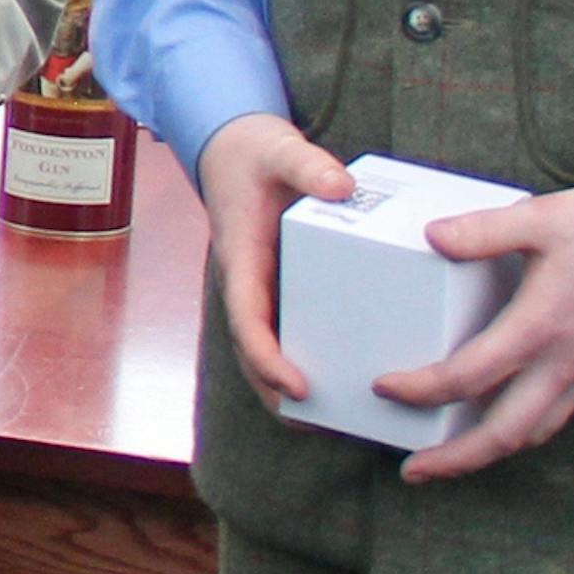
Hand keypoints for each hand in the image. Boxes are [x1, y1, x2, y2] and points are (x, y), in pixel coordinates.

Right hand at [196, 112, 353, 410]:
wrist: (231, 147)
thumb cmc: (253, 152)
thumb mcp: (279, 148)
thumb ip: (307, 165)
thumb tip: (342, 186)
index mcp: (241, 259)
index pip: (247, 321)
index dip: (268, 359)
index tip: (298, 386)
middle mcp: (247, 284)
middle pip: (253, 353)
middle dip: (277, 394)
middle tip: (318, 426)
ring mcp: (260, 289)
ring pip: (266, 349)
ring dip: (287, 388)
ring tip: (332, 421)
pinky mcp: (276, 286)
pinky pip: (284, 330)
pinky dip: (302, 359)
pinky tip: (340, 378)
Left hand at [378, 184, 573, 482]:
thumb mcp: (543, 218)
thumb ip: (485, 231)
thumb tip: (433, 236)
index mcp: (538, 327)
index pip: (467, 377)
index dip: (420, 389)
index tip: (387, 387)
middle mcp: (561, 364)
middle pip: (500, 435)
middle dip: (453, 460)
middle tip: (414, 471)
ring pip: (532, 436)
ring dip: (487, 455)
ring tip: (452, 460)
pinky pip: (558, 420)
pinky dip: (523, 433)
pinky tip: (505, 425)